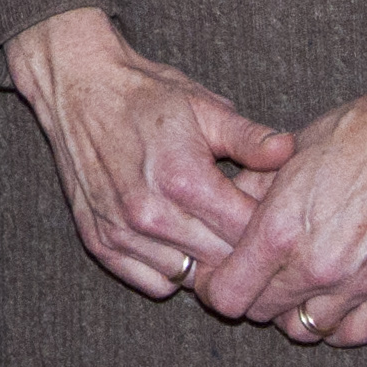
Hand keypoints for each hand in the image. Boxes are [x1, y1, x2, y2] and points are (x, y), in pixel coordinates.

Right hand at [3, 7, 295, 300]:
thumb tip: (290, 152)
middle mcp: (150, 214)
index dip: (271, 227)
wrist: (76, 84)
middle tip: (252, 231)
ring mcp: (121, 232)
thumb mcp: (204, 106)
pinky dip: (172, 271)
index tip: (278, 217)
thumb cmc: (144, 94)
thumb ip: (250, 137)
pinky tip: (179, 242)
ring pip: (191, 278)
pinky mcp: (99, 241)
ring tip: (213, 234)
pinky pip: (154, 282)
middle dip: (246, 251)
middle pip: (224, 262)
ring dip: (209, 264)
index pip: (249, 232)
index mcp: (183, 179)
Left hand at [200, 65, 366, 345]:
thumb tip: (225, 212)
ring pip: (304, 329)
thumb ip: (250, 193)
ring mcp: (358, 283)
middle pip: (262, 313)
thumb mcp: (285, 157)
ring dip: (291, 311)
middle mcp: (316, 266)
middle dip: (251, 295)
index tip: (218, 278)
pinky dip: (334, 324)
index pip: (229, 295)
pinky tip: (328, 300)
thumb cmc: (351, 134)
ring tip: (293, 284)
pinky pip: (352, 334)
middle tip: (256, 275)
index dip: (216, 288)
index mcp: (280, 230)